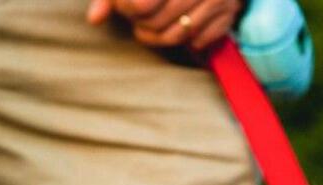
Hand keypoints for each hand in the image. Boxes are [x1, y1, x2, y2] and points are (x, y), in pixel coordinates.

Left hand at [87, 0, 241, 50]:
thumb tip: (93, 20)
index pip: (141, 6)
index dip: (128, 10)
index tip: (126, 6)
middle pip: (157, 23)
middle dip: (142, 26)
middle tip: (139, 18)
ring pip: (176, 36)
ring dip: (159, 37)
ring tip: (152, 25)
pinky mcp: (229, 12)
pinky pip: (198, 41)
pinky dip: (186, 40)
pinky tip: (179, 26)